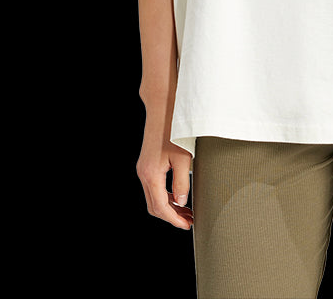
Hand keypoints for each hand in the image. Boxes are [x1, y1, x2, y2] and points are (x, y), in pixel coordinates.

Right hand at [135, 108, 193, 229]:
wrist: (162, 108)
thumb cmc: (175, 130)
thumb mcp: (184, 158)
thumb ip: (182, 182)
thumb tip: (182, 202)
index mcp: (151, 175)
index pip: (161, 207)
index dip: (174, 219)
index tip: (187, 225)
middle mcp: (143, 173)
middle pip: (154, 206)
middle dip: (171, 216)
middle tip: (189, 220)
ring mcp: (143, 168)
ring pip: (153, 197)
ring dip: (169, 206)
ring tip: (186, 211)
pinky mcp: (147, 163)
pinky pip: (154, 186)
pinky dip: (165, 195)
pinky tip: (179, 194)